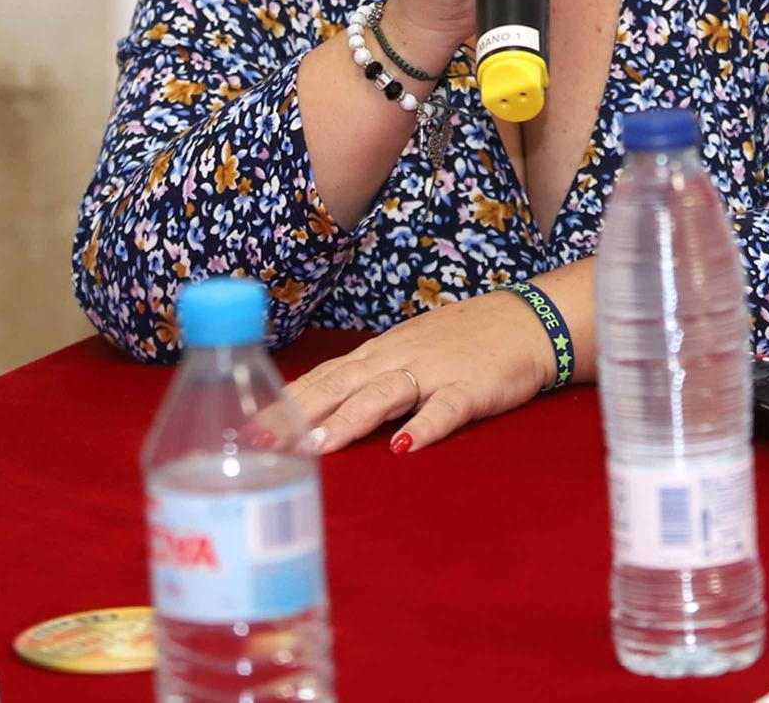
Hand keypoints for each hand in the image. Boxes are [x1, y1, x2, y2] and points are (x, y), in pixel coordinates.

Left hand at [283, 289, 556, 453]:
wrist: (524, 320)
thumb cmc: (460, 342)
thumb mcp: (406, 351)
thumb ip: (366, 378)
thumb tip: (316, 410)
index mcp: (378, 354)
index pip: (321, 378)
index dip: (283, 402)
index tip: (244, 428)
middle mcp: (396, 359)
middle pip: (340, 385)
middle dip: (298, 414)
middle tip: (262, 442)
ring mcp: (434, 371)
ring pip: (384, 394)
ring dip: (350, 419)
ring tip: (319, 445)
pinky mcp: (471, 388)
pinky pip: (445, 408)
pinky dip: (425, 427)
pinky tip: (405, 448)